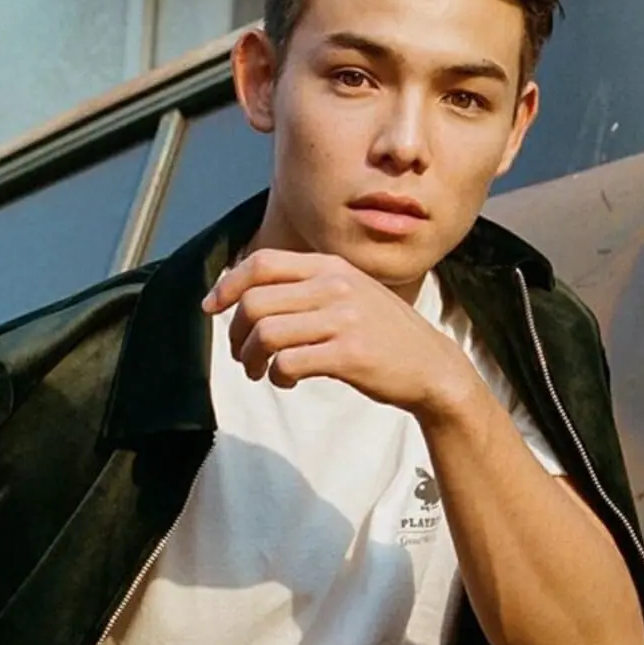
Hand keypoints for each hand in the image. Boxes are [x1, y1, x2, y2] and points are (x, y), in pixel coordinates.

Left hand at [201, 249, 481, 419]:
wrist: (432, 366)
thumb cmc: (383, 332)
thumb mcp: (351, 291)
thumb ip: (308, 286)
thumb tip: (248, 295)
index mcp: (331, 266)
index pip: (263, 263)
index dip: (228, 284)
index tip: (211, 307)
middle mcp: (335, 286)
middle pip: (255, 302)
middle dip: (236, 333)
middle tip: (242, 355)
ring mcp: (343, 319)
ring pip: (266, 334)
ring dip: (250, 359)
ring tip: (259, 372)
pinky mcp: (349, 354)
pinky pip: (288, 363)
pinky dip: (277, 376)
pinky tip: (287, 381)